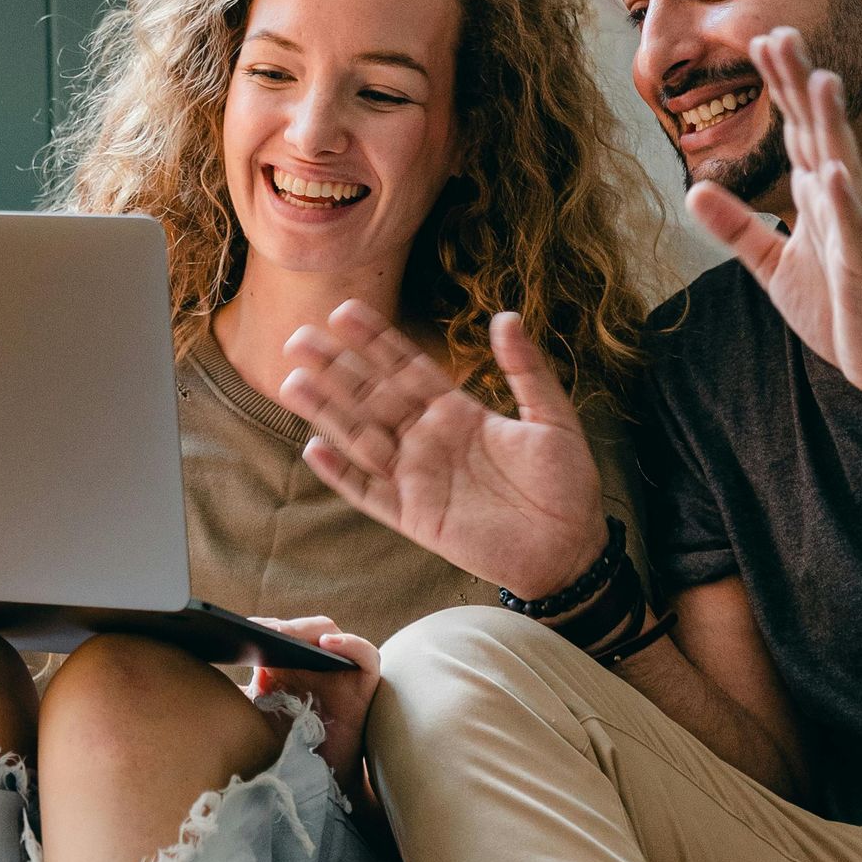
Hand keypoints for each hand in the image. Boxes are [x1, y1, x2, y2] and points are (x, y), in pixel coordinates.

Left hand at [249, 616, 380, 790]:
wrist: (315, 779)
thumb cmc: (285, 746)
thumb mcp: (253, 716)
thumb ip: (234, 696)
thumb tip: (193, 677)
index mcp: (287, 663)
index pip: (278, 632)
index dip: (261, 628)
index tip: (238, 629)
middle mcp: (314, 661)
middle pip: (302, 630)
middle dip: (281, 628)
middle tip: (260, 631)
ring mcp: (341, 668)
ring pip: (330, 633)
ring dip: (307, 630)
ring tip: (285, 635)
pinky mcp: (364, 682)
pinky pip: (365, 654)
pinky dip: (350, 644)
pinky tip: (328, 643)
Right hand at [280, 299, 606, 600]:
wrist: (570, 549)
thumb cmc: (567, 484)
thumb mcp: (552, 418)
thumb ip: (526, 370)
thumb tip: (506, 317)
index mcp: (459, 412)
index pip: (407, 368)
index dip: (375, 341)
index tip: (344, 312)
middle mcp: (430, 440)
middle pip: (372, 397)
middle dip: (336, 368)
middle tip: (297, 338)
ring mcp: (418, 478)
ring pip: (361, 438)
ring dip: (327, 411)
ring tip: (292, 382)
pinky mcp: (415, 517)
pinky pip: (369, 493)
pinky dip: (342, 474)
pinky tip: (314, 450)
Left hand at [687, 33, 861, 399]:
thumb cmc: (838, 306)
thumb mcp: (772, 265)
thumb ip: (736, 227)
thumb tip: (693, 189)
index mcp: (818, 197)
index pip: (796, 131)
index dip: (780, 87)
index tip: (763, 40)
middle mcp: (841, 202)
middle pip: (818, 133)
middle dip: (800, 85)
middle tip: (783, 32)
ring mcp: (856, 233)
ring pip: (842, 167)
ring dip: (832, 125)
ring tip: (821, 80)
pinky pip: (854, 232)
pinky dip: (844, 202)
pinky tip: (836, 171)